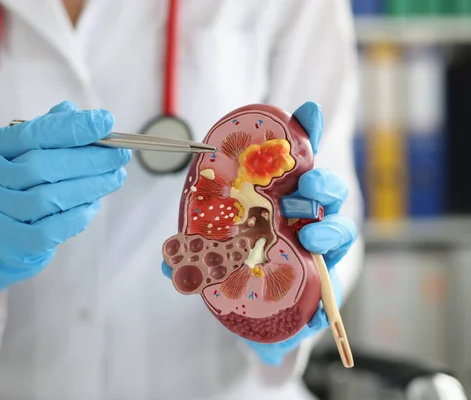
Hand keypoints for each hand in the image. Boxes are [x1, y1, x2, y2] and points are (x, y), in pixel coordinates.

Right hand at [0, 101, 130, 294]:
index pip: (31, 133)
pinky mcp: (14, 242)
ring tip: (115, 177)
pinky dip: (79, 214)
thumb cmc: (17, 190)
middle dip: (88, 159)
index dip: (71, 127)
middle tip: (119, 156)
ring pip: (48, 198)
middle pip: (41, 166)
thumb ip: (48, 132)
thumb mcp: (25, 156)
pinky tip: (94, 204)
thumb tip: (74, 110)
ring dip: (90, 186)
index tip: (105, 122)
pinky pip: (52, 228)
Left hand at [161, 102, 356, 364]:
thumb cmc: (236, 266)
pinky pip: (336, 274)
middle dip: (322, 181)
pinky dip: (330, 275)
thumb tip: (165, 260)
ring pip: (338, 227)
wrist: (252, 311)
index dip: (306, 133)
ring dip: (329, 226)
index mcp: (278, 198)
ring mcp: (317, 247)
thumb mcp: (209, 248)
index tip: (307, 112)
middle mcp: (303, 217)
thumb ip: (192, 250)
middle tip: (307, 184)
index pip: (297, 160)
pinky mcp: (323, 280)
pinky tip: (318, 276)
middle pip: (325, 190)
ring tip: (310, 234)